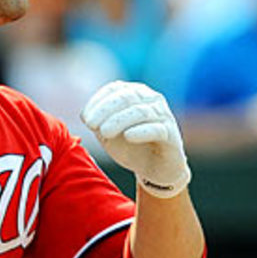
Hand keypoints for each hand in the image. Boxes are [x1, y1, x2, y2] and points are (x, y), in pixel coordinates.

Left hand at [81, 81, 190, 198]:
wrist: (154, 168)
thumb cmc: (129, 146)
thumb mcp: (107, 134)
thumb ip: (96, 123)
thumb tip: (85, 115)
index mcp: (133, 93)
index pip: (113, 89)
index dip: (97, 102)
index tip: (85, 119)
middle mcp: (150, 99)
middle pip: (126, 97)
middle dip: (105, 110)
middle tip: (92, 125)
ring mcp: (163, 115)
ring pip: (140, 111)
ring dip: (119, 120)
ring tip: (105, 132)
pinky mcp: (170, 133)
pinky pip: (157, 129)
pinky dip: (141, 131)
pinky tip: (128, 136)